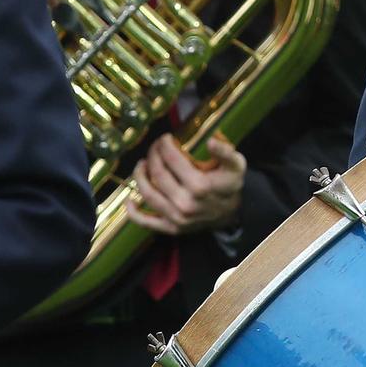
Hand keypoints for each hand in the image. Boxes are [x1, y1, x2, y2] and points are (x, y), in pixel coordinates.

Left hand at [125, 133, 245, 234]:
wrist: (232, 213)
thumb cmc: (230, 185)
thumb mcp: (236, 165)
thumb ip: (226, 152)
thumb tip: (211, 141)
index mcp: (200, 186)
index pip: (172, 159)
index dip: (164, 145)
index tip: (165, 138)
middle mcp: (185, 203)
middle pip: (157, 174)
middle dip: (152, 156)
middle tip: (154, 148)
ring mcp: (177, 218)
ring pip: (148, 194)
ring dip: (139, 176)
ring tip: (142, 164)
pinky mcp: (172, 228)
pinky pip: (146, 222)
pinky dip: (133, 212)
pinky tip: (129, 200)